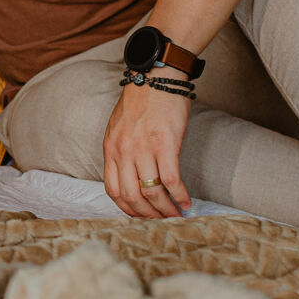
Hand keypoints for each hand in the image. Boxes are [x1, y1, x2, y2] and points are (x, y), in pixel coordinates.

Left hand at [102, 73, 193, 219]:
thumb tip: (130, 176)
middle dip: (147, 215)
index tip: (139, 216)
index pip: (113, 190)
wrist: (155, 77)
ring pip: (152, 192)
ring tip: (176, 215)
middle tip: (161, 221)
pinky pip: (171, 180)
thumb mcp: (118, 128)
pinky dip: (180, 195)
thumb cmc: (140, 102)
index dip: (126, 209)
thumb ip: (121, 151)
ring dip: (165, 210)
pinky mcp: (165, 144)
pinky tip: (187, 202)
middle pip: (132, 197)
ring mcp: (144, 149)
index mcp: (110, 149)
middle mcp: (124, 152)